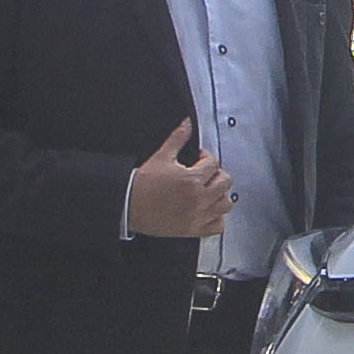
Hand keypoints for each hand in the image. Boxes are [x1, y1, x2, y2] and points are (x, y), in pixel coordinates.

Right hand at [125, 121, 233, 237]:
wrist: (128, 205)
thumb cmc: (142, 185)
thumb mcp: (161, 156)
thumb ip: (178, 138)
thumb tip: (187, 124)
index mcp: (191, 179)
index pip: (213, 163)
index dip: (206, 157)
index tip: (199, 159)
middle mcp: (198, 198)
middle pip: (225, 183)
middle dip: (217, 174)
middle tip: (206, 174)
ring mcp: (197, 215)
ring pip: (225, 204)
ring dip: (220, 195)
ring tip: (210, 190)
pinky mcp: (192, 230)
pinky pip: (218, 226)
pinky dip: (217, 218)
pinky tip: (209, 210)